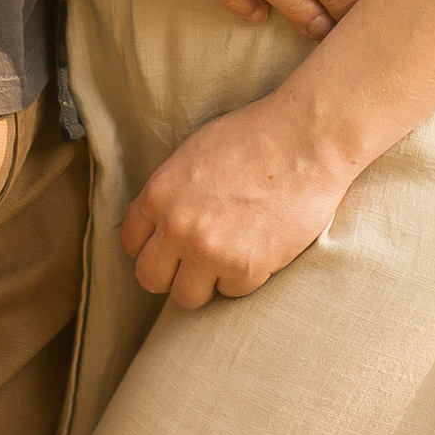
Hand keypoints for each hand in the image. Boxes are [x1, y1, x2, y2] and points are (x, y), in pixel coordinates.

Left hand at [121, 91, 356, 306]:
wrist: (303, 139)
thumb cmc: (254, 138)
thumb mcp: (193, 154)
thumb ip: (170, 193)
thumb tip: (158, 222)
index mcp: (159, 193)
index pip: (131, 243)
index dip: (152, 247)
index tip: (170, 248)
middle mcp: (176, 225)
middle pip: (150, 278)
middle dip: (172, 273)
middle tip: (197, 262)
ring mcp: (208, 250)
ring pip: (186, 297)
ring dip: (206, 282)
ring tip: (229, 257)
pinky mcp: (244, 267)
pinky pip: (231, 292)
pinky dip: (245, 277)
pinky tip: (259, 247)